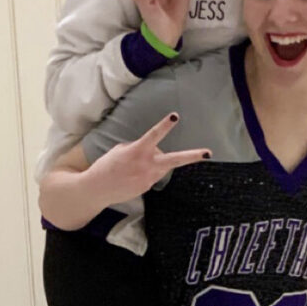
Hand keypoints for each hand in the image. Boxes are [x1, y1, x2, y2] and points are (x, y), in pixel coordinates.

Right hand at [84, 112, 209, 205]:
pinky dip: (144, 171)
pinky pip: (152, 173)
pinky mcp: (147, 187)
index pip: (154, 135)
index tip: (175, 116)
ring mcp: (149, 178)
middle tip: (208, 153)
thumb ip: (138, 148)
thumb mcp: (120, 150)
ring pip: (162, 164)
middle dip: (192, 156)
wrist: (97, 189)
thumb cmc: (107, 166)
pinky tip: (130, 175)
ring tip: (134, 165)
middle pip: (175, 159)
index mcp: (137, 151)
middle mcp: (147, 165)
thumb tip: (150, 151)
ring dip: (154, 160)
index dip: (165, 125)